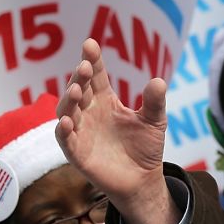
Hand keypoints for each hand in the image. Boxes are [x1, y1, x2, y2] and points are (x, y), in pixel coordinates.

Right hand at [55, 38, 178, 223]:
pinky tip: (67, 121)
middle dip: (80, 77)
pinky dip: (64, 130)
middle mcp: (89, 113)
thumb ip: (155, 102)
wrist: (143, 180)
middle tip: (85, 66)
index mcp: (105, 101)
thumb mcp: (155, 121)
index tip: (90, 44)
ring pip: (67, 111)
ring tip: (77, 89)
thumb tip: (158, 80)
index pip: (96, 76)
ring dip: (69, 100)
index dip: (92, 60)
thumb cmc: (146, 147)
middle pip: (79, 90)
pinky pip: (66, 140)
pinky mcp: (77, 153)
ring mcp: (81, 132)